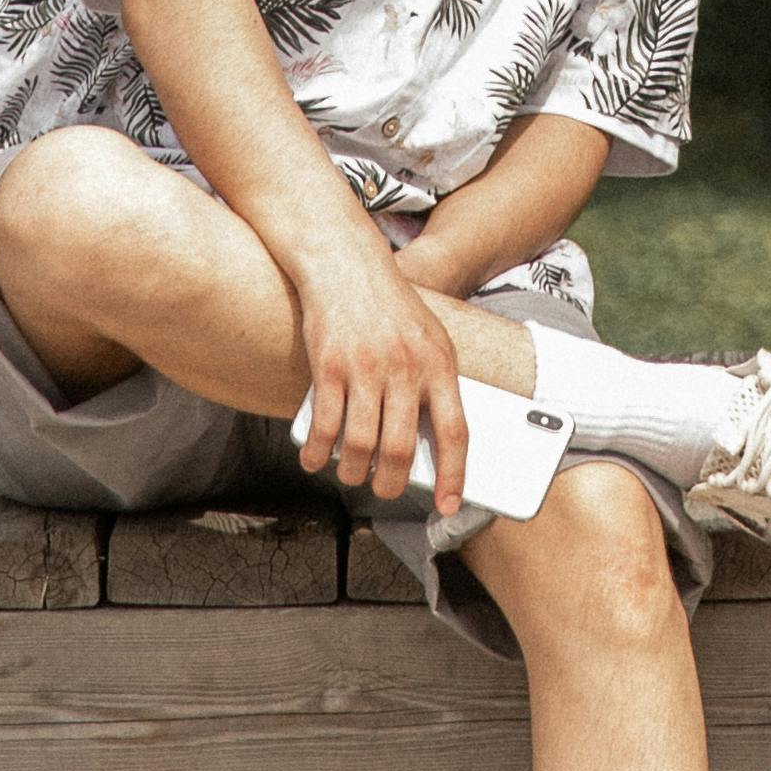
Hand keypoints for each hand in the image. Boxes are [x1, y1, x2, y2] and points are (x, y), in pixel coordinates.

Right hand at [285, 223, 466, 521]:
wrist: (346, 265)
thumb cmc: (390, 309)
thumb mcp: (428, 340)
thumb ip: (432, 386)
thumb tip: (430, 448)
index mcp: (439, 363)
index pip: (455, 431)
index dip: (453, 475)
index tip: (448, 506)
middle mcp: (405, 367)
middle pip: (401, 448)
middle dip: (392, 484)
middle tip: (385, 491)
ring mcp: (366, 367)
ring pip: (361, 445)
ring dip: (353, 472)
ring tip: (351, 475)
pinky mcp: (330, 365)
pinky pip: (325, 426)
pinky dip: (318, 451)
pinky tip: (316, 458)